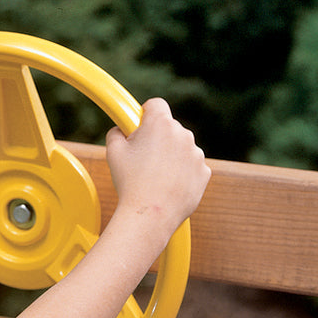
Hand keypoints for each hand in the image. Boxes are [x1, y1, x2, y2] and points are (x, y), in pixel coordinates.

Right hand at [105, 98, 210, 234]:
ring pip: (181, 148)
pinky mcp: (204, 172)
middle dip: (157, 137)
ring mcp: (196, 154)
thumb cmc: (130, 182)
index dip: (145, 113)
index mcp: (160, 124)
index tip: (138, 125)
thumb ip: (116, 133)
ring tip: (153, 175)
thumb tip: (120, 131)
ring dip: (170, 155)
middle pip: (169, 127)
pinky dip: (181, 172)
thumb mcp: (113, 151)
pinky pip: (191, 166)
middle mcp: (183, 134)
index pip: (156, 104)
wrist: (151, 213)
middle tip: (141, 157)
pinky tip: (166, 185)